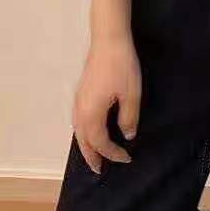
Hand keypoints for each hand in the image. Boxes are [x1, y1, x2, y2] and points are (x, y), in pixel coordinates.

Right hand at [72, 14, 140, 174]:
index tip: (126, 158)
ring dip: (85, 145)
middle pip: (83, 140)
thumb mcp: (131, 94)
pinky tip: (90, 130)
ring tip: (94, 155)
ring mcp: (78, 100)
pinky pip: (78, 120)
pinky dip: (83, 132)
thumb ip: (128, 118)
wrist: (108, 41)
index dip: (112, 153)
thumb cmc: (122, 67)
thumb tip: (126, 135)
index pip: (100, 142)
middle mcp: (80, 110)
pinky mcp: (80, 92)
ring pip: (78, 130)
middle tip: (99, 170)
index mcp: (92, 113)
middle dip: (91, 156)